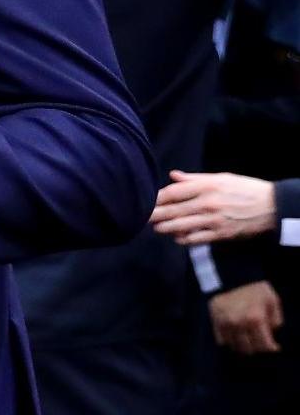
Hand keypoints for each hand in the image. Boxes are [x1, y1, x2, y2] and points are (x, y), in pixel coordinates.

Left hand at [151, 171, 277, 244]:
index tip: (147, 201)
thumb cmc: (244, 188)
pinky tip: (177, 238)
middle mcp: (207, 203)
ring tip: (156, 228)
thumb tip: (173, 175)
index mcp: (206, 186)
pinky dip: (184, 239)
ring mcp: (213, 220)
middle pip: (173, 211)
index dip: (157, 198)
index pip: (173, 193)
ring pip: (181, 226)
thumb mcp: (221, 177)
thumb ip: (194, 179)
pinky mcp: (220, 233)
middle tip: (143, 217)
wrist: (271, 205)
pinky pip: (196, 238)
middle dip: (155, 215)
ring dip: (165, 228)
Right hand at [211, 280, 282, 353]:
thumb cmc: (255, 289)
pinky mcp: (215, 322)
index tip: (274, 347)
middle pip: (249, 349)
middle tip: (261, 342)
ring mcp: (225, 323)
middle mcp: (239, 323)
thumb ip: (276, 320)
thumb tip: (271, 333)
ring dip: (243, 346)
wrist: (232, 277)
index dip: (271, 348)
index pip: (265, 345)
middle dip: (257, 347)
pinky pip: (222, 341)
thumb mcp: (273, 301)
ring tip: (249, 339)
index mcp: (256, 318)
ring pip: (235, 346)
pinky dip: (230, 341)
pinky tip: (237, 334)